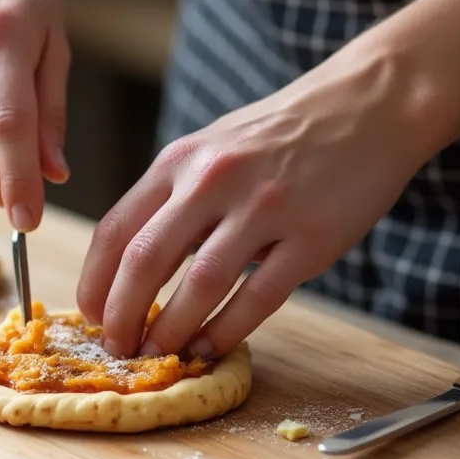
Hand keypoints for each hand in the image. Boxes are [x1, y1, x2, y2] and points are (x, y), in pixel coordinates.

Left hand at [78, 42, 438, 358]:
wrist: (369, 103)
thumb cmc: (283, 134)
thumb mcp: (213, 148)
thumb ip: (174, 198)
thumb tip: (132, 268)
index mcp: (181, 160)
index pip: (116, 230)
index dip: (94, 283)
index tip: (90, 316)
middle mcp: (214, 180)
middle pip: (145, 261)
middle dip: (122, 316)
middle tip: (118, 347)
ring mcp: (265, 207)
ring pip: (201, 284)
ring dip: (172, 330)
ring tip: (160, 355)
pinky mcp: (312, 237)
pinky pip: (259, 296)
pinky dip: (228, 330)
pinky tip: (212, 347)